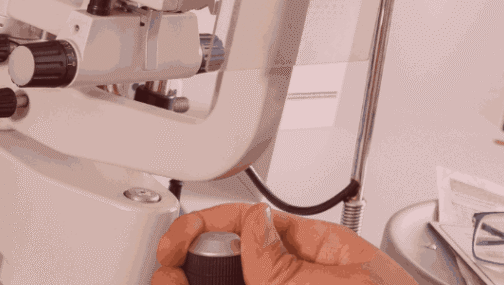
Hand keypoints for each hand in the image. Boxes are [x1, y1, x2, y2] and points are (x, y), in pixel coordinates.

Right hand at [151, 202, 419, 284]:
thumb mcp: (339, 281)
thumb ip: (285, 260)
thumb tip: (248, 224)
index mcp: (320, 251)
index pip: (252, 225)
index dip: (205, 229)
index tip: (171, 247)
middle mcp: (304, 276)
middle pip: (234, 263)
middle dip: (195, 267)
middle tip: (164, 276)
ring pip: (238, 280)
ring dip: (200, 280)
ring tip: (172, 280)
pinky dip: (223, 284)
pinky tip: (197, 283)